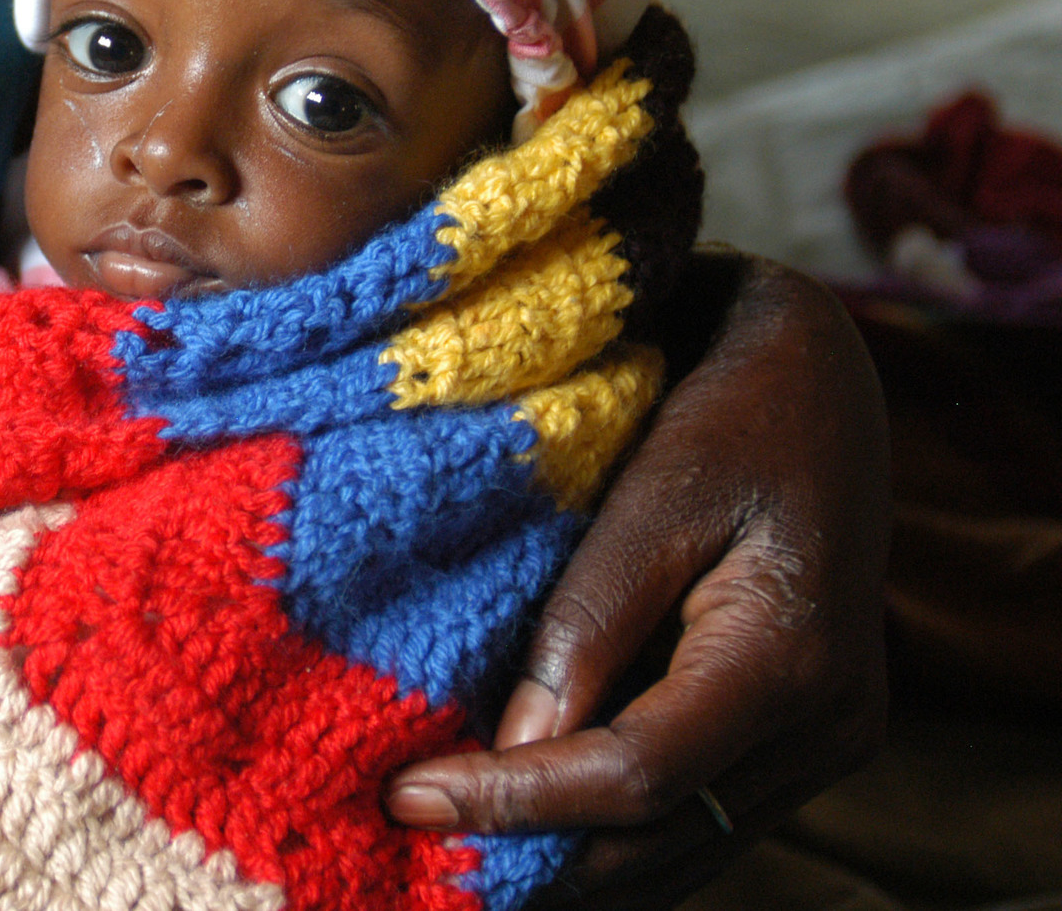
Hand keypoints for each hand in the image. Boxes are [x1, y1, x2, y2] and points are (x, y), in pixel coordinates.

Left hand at [384, 251, 891, 907]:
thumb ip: (590, 623)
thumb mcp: (654, 495)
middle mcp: (827, 726)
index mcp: (792, 660)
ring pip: (683, 850)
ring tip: (454, 851)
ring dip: (571, 863)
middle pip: (661, 839)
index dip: (516, 800)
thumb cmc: (732, 409)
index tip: (409, 796)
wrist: (821, 375)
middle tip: (414, 841)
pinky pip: (700, 817)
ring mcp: (824, 743)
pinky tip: (529, 828)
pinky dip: (615, 833)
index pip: (636, 775)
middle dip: (535, 856)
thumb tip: (518, 747)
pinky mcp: (802, 738)